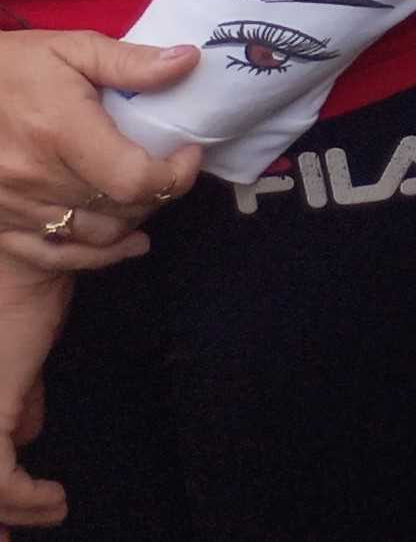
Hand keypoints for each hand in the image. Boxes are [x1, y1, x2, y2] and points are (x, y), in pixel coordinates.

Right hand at [0, 33, 195, 278]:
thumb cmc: (14, 67)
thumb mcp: (71, 49)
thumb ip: (130, 62)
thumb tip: (188, 61)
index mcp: (60, 132)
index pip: (133, 178)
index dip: (175, 174)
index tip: (188, 152)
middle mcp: (36, 178)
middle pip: (121, 208)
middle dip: (161, 191)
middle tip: (171, 166)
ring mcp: (15, 206)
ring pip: (98, 235)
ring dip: (134, 218)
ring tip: (148, 192)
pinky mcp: (2, 224)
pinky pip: (59, 255)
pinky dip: (100, 254)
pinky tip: (130, 241)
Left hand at [0, 268, 66, 529]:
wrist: (28, 255)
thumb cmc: (27, 289)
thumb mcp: (22, 353)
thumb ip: (20, 396)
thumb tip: (27, 432)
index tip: (8, 520)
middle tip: (13, 536)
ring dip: (11, 511)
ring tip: (45, 517)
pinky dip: (26, 497)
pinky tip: (54, 500)